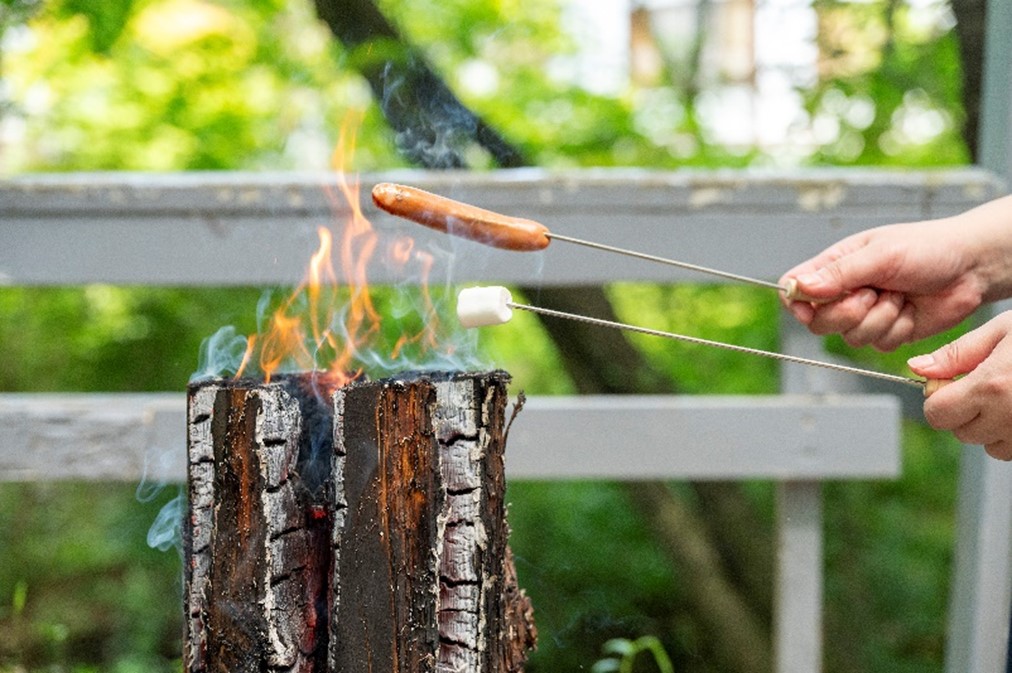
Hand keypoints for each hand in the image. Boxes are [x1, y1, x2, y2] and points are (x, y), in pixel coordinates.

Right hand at [780, 196, 1011, 350]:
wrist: (971, 268)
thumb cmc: (929, 248)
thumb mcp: (881, 255)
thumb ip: (839, 273)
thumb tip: (799, 287)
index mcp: (836, 265)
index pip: (795, 288)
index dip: (798, 303)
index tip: (812, 308)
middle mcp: (846, 291)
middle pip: (818, 322)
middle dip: (848, 313)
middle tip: (872, 294)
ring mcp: (866, 314)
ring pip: (850, 337)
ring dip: (880, 319)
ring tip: (900, 296)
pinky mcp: (888, 332)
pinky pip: (878, 345)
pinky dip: (898, 329)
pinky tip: (911, 309)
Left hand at [909, 311, 1011, 459]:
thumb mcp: (1004, 330)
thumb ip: (958, 354)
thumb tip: (918, 369)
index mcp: (993, 386)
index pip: (937, 414)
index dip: (939, 399)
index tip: (952, 384)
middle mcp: (1011, 417)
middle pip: (962, 433)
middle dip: (966, 413)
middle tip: (988, 386)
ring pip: (991, 447)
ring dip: (993, 428)